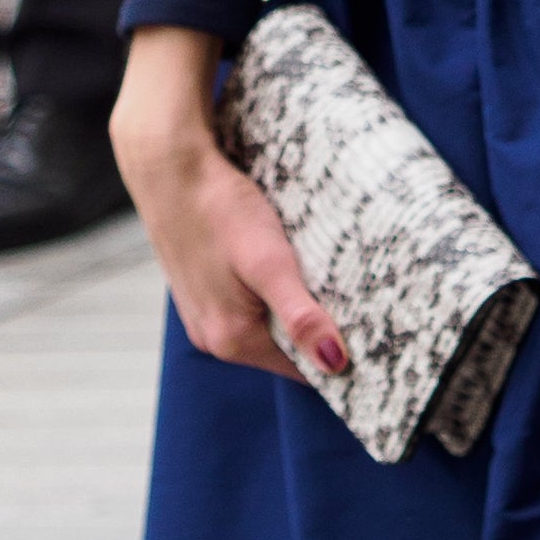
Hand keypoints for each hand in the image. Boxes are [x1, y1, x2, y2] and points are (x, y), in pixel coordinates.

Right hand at [109, 28, 350, 383]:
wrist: (168, 168)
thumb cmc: (219, 209)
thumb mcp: (269, 262)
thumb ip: (300, 315)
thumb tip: (334, 364)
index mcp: (232, 340)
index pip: (302, 370)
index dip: (338, 356)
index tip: (370, 333)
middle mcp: (213, 339)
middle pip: (284, 351)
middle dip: (318, 332)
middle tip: (355, 300)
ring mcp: (203, 316)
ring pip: (267, 327)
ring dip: (295, 311)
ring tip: (322, 279)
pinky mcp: (200, 292)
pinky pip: (248, 307)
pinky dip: (271, 295)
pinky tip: (282, 267)